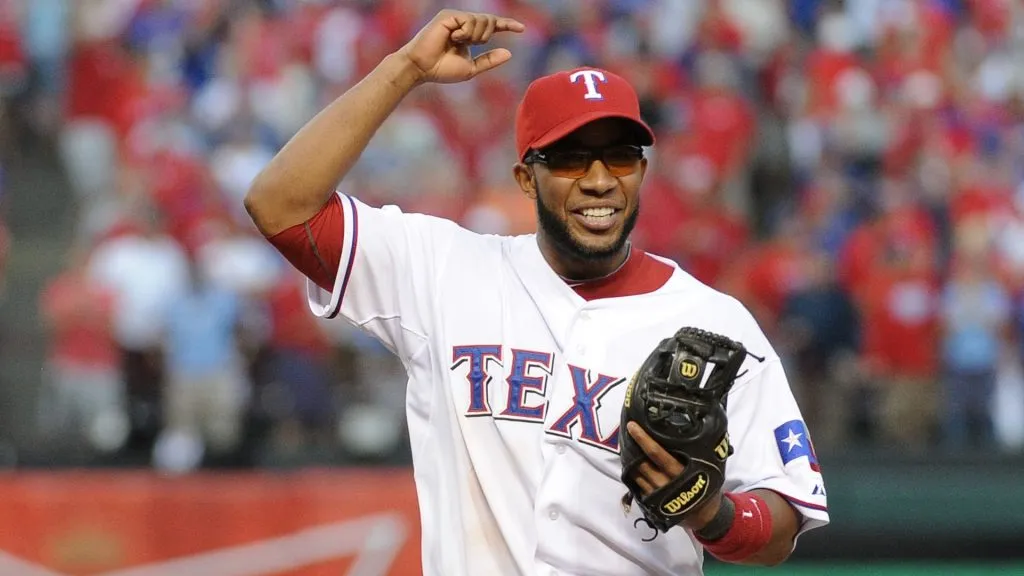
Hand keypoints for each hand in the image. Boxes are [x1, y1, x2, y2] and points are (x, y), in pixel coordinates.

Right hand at [397, 10, 524, 84]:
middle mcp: (463, 23)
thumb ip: (489, 60)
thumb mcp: (471, 68)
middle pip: (490, 21)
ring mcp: (455, 17)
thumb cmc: (442, 70)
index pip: (492, 25)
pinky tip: (454, 38)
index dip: (507, 25)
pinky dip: (466, 32)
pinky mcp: (448, 15)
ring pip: (482, 20)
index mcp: (469, 34)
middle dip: (486, 35)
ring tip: (458, 42)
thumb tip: (509, 53)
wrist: (422, 69)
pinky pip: (469, 20)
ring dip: (475, 35)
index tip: (522, 29)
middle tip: (470, 44)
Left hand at [626, 421, 722, 531]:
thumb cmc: (706, 488)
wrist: (705, 517)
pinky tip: (630, 465)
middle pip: (641, 463)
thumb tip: (688, 432)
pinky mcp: (651, 503)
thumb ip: (696, 454)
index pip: (657, 453)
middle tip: (626, 433)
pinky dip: (633, 474)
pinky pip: (637, 486)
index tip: (632, 426)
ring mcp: (656, 494)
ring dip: (629, 461)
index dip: (643, 439)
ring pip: (636, 474)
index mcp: (679, 473)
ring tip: (627, 446)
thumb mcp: (706, 470)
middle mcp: (665, 483)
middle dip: (632, 448)